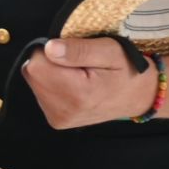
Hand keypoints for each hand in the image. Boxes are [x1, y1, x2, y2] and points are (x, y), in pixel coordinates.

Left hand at [21, 39, 159, 128]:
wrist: (136, 97)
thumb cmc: (126, 70)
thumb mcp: (110, 51)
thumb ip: (79, 50)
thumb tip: (49, 48)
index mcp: (78, 94)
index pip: (36, 64)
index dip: (51, 50)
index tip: (73, 52)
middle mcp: (63, 112)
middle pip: (32, 73)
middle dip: (50, 62)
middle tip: (78, 64)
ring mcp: (58, 119)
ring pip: (34, 82)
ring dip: (51, 73)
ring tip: (78, 75)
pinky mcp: (56, 120)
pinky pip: (41, 92)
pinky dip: (53, 84)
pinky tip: (73, 85)